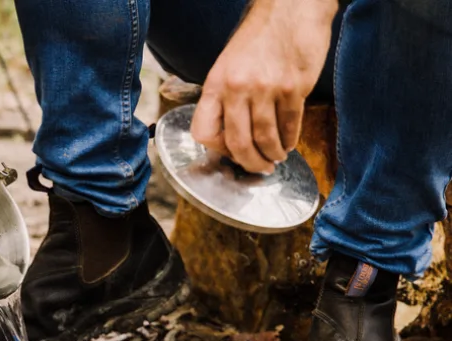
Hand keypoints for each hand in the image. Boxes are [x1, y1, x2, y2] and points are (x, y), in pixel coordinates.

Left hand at [191, 0, 335, 172]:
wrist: (291, 7)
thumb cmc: (259, 37)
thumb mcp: (229, 64)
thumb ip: (226, 98)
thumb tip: (230, 136)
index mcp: (216, 84)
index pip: (203, 131)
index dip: (217, 149)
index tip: (230, 152)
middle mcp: (237, 88)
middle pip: (238, 143)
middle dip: (250, 163)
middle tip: (260, 168)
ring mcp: (266, 89)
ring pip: (266, 139)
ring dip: (272, 154)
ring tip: (277, 157)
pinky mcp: (293, 88)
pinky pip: (289, 126)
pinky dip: (290, 140)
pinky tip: (290, 143)